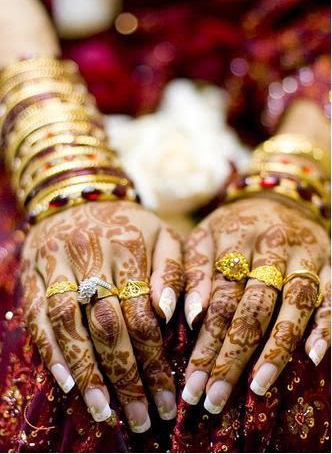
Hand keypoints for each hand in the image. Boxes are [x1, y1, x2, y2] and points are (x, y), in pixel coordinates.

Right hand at [21, 201, 183, 431]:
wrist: (78, 198)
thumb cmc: (128, 225)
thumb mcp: (163, 235)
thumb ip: (173, 270)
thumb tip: (169, 313)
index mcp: (129, 249)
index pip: (143, 315)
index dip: (155, 360)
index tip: (167, 399)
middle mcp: (92, 257)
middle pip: (108, 324)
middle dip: (126, 376)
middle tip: (141, 418)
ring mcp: (58, 266)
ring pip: (70, 324)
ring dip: (87, 371)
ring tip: (105, 411)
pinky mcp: (34, 276)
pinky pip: (39, 316)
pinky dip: (51, 350)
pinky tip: (67, 381)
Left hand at [182, 197, 329, 413]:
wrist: (277, 198)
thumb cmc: (233, 226)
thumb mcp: (203, 236)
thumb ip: (193, 272)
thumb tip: (188, 317)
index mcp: (233, 240)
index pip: (218, 299)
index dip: (204, 343)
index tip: (192, 383)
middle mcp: (270, 247)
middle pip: (252, 306)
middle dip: (233, 355)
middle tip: (216, 398)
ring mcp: (304, 255)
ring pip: (292, 304)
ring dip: (277, 347)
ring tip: (257, 387)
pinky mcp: (329, 264)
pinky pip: (331, 296)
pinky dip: (325, 325)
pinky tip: (314, 356)